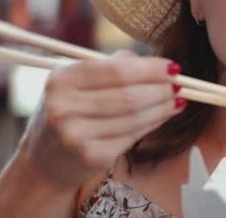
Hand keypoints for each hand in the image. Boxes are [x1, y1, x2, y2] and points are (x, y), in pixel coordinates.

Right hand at [17, 50, 185, 189]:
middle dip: (161, 89)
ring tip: (178, 99)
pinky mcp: (91, 156)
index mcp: (61, 79)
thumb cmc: (68, 113)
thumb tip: (151, 63)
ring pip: (134, 117)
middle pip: (129, 95)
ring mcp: (76, 135)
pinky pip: (132, 136)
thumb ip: (110, 67)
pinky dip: (153, 123)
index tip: (173, 67)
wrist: (44, 161)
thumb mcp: (76, 83)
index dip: (150, 69)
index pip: (116, 70)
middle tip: (181, 84)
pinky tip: (164, 116)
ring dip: (163, 107)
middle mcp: (64, 107)